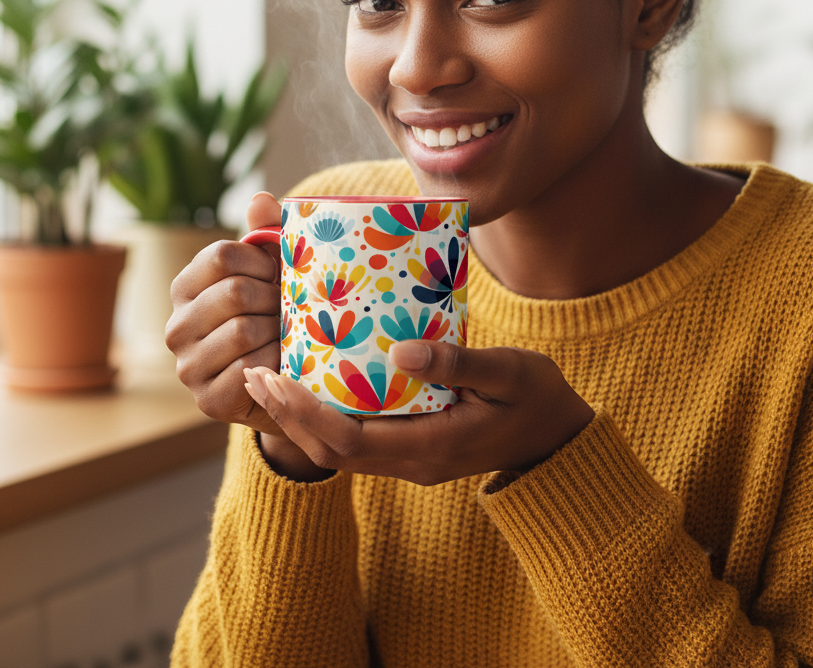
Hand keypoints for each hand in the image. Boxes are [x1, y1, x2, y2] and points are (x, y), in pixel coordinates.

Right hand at [166, 191, 285, 437]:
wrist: (288, 382)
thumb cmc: (278, 316)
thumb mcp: (274, 272)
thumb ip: (267, 234)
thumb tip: (261, 198)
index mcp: (186, 287)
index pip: (222, 254)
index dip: (262, 261)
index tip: (277, 275)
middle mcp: (176, 326)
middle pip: (235, 292)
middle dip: (274, 299)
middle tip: (289, 309)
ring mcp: (188, 366)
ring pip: (242, 330)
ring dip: (277, 331)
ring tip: (287, 335)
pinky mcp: (208, 400)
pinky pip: (249, 368)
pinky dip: (275, 363)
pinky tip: (282, 363)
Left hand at [244, 340, 595, 484]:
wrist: (557, 439)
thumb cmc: (538, 399)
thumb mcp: (511, 371)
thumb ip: (461, 362)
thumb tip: (405, 350)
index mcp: (431, 446)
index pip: (348, 441)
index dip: (304, 414)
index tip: (273, 378)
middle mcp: (412, 462)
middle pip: (331, 452)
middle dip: (287, 416)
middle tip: (255, 374)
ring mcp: (412, 460)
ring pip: (340, 451)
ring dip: (300, 419)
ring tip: (269, 380)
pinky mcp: (414, 449)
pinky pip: (358, 441)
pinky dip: (326, 418)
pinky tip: (315, 386)